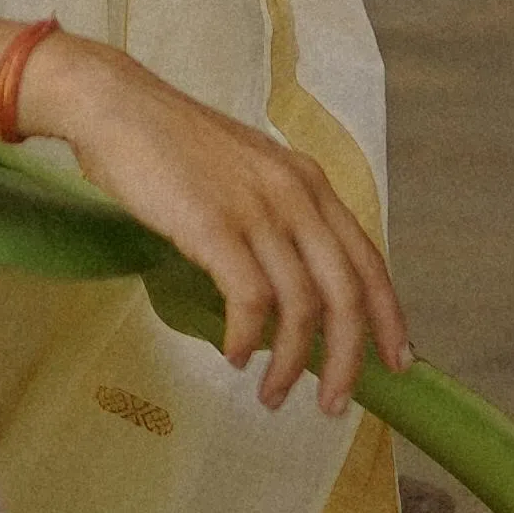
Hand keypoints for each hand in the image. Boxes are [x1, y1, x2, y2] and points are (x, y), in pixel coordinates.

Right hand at [30, 41, 410, 414]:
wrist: (116, 107)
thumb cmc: (172, 145)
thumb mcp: (249, 173)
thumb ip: (279, 219)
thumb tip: (293, 290)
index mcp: (310, 183)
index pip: (368, 261)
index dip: (388, 318)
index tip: (396, 365)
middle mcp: (296, 195)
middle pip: (346, 294)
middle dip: (347, 360)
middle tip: (331, 405)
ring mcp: (257, 209)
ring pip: (300, 307)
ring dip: (290, 364)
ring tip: (270, 395)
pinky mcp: (214, 225)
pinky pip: (249, 299)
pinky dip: (248, 338)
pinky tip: (234, 356)